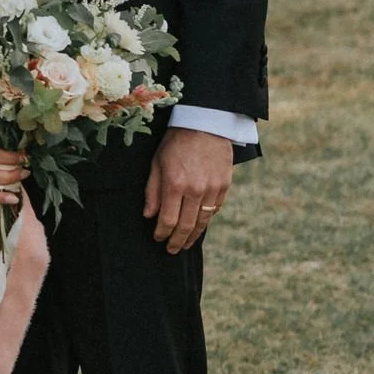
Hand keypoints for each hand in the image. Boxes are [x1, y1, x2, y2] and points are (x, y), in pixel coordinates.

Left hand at [144, 128, 232, 253]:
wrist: (205, 124)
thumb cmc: (175, 142)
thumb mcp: (157, 163)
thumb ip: (152, 191)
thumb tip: (149, 215)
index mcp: (175, 185)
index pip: (167, 220)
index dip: (162, 233)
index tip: (158, 239)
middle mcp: (195, 190)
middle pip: (186, 226)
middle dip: (177, 241)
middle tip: (171, 250)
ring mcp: (212, 189)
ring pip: (202, 221)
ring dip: (193, 236)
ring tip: (185, 244)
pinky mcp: (224, 186)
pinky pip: (215, 209)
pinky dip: (206, 219)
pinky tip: (199, 225)